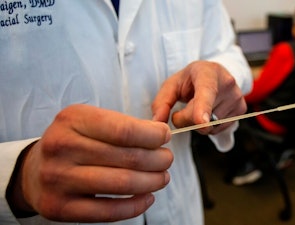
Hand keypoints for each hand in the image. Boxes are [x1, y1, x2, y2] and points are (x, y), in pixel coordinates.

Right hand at [12, 104, 172, 221]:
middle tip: (167, 160)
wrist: (35, 170)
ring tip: (162, 177)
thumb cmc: (74, 142)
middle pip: (128, 157)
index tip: (165, 137)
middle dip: (158, 159)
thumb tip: (161, 134)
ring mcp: (58, 179)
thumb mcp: (91, 122)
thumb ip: (124, 126)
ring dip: (152, 181)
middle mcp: (61, 147)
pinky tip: (147, 197)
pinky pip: (109, 211)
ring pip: (122, 184)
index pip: (125, 130)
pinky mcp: (59, 207)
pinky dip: (136, 205)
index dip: (153, 136)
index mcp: (72, 119)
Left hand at [152, 60, 246, 133]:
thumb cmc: (191, 80)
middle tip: (185, 106)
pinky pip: (219, 130)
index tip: (201, 122)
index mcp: (208, 72)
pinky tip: (211, 112)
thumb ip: (161, 102)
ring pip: (210, 127)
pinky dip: (210, 126)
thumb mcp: (172, 84)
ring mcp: (237, 97)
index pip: (206, 91)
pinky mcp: (241, 110)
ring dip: (199, 124)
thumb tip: (158, 121)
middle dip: (187, 119)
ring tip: (201, 107)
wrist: (215, 74)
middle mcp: (227, 83)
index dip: (203, 108)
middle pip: (202, 117)